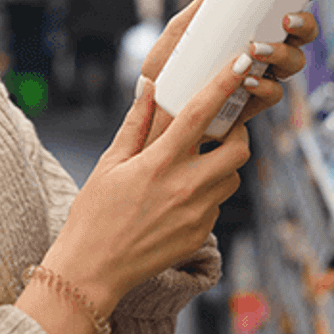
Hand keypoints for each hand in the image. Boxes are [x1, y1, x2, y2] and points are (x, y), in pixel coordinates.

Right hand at [40, 56, 252, 321]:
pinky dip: (208, 192)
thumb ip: (136, 124)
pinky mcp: (200, 235)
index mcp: (159, 163)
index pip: (201, 114)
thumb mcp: (109, 163)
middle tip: (222, 127)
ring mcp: (197, 215)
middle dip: (238, 132)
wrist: (93, 272)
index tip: (241, 62)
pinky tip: (180, 196)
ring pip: (232, 177)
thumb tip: (149, 86)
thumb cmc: (94, 214)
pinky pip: (218, 204)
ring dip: (223, 164)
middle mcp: (185, 187)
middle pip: (239, 149)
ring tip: (195, 163)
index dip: (224, 84)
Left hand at [139, 0, 333, 145]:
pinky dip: (266, 86)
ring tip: (256, 49)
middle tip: (285, 20)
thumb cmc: (167, 65)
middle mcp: (263, 51)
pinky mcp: (252, 104)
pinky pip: (274, 94)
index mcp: (252, 27)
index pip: (288, 6)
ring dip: (283, 53)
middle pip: (302, 35)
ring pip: (294, 63)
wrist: (153, 108)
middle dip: (304, 25)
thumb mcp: (184, 27)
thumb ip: (207, 1)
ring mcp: (261, 76)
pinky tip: (248, 80)